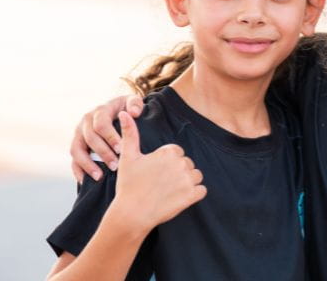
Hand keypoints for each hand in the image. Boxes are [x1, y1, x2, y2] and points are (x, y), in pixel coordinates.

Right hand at [71, 95, 144, 182]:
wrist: (118, 113)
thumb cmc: (127, 110)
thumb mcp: (132, 103)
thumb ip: (135, 104)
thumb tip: (133, 113)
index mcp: (100, 111)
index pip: (101, 124)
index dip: (110, 137)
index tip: (121, 149)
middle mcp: (86, 121)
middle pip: (90, 138)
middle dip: (102, 153)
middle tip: (115, 166)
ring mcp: (79, 134)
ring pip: (77, 150)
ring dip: (87, 164)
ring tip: (99, 177)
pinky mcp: (76, 146)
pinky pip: (73, 160)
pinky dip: (78, 171)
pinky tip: (86, 181)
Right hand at [113, 111, 206, 231]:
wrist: (132, 214)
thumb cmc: (129, 185)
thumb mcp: (128, 157)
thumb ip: (130, 133)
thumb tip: (124, 112)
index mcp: (169, 151)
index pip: (177, 153)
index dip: (167, 164)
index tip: (155, 173)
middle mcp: (181, 163)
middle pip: (187, 164)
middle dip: (177, 173)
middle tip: (160, 184)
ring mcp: (188, 179)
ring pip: (196, 176)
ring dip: (187, 183)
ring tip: (169, 191)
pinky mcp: (192, 195)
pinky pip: (202, 191)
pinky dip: (194, 195)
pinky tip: (179, 198)